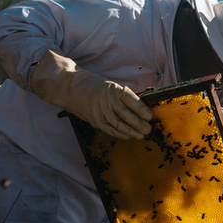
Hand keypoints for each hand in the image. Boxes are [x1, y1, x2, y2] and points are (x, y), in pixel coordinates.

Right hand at [31, 50, 152, 138]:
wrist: (71, 88)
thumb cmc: (95, 85)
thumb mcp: (111, 85)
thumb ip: (123, 96)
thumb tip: (140, 108)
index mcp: (114, 90)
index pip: (132, 101)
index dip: (142, 110)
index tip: (151, 116)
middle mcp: (107, 101)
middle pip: (127, 115)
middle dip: (139, 124)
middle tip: (149, 129)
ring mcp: (100, 112)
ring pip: (119, 124)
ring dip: (132, 131)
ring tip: (141, 135)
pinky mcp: (94, 120)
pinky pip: (109, 129)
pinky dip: (120, 134)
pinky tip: (128, 136)